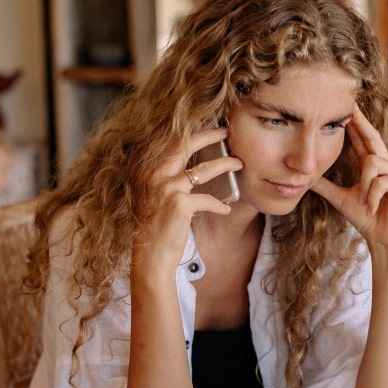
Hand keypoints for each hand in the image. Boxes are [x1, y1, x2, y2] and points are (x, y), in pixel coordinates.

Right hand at [134, 127, 243, 268]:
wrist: (150, 257)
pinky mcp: (179, 204)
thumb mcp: (158, 199)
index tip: (210, 130)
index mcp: (149, 172)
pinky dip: (219, 205)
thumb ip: (170, 181)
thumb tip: (196, 170)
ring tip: (238, 163)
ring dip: (225, 164)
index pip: (173, 145)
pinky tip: (226, 209)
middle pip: (186, 146)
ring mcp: (166, 188)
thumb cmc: (156, 229)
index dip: (193, 135)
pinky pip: (208, 199)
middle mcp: (155, 175)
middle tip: (226, 131)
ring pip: (204, 170)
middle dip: (209, 135)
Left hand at [310, 105, 387, 249]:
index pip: (363, 140)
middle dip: (360, 121)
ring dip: (364, 186)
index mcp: (374, 166)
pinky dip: (373, 197)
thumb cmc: (366, 219)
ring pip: (372, 163)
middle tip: (350, 104)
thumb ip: (325, 186)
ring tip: (365, 203)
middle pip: (372, 137)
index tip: (345, 108)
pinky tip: (373, 210)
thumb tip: (305, 177)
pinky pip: (381, 181)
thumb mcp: (340, 198)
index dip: (355, 123)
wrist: (382, 240)